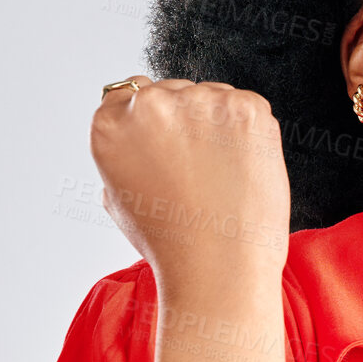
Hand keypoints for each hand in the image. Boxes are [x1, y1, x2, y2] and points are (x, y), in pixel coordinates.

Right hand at [90, 76, 291, 290]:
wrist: (219, 268)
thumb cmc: (173, 243)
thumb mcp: (121, 199)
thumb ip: (125, 154)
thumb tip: (141, 136)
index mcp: (110, 124)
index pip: (130, 95)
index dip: (154, 123)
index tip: (168, 147)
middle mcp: (150, 104)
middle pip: (175, 93)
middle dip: (189, 123)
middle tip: (201, 173)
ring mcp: (200, 101)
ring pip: (213, 98)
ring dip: (221, 126)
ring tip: (223, 178)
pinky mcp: (245, 109)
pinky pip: (248, 110)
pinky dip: (252, 135)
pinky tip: (244, 171)